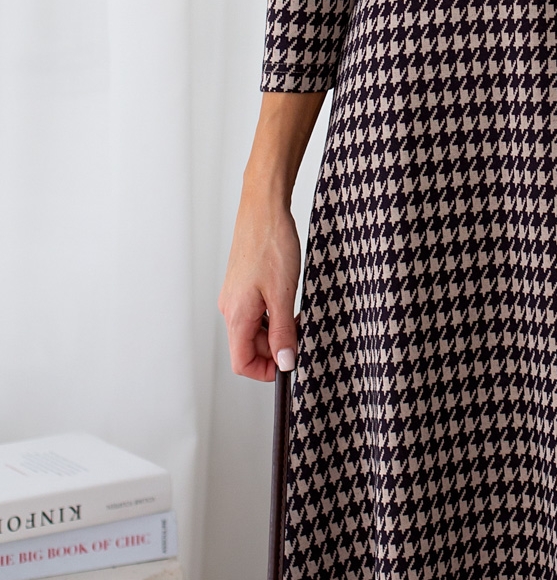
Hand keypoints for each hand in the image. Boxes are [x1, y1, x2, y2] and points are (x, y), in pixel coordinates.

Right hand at [219, 196, 300, 380]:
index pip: (241, 363)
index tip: (290, 365)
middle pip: (249, 348)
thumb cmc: (272, 245)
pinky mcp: (242, 285)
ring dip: (276, 332)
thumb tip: (285, 363)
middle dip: (276, 349)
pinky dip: (273, 315)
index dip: (266, 371)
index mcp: (237, 315)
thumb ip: (283, 332)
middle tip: (303, 336)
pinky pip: (255, 312)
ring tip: (299, 317)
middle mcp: (230, 309)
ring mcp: (235, 296)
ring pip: (253, 330)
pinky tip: (289, 301)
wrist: (264, 208)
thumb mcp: (283, 294)